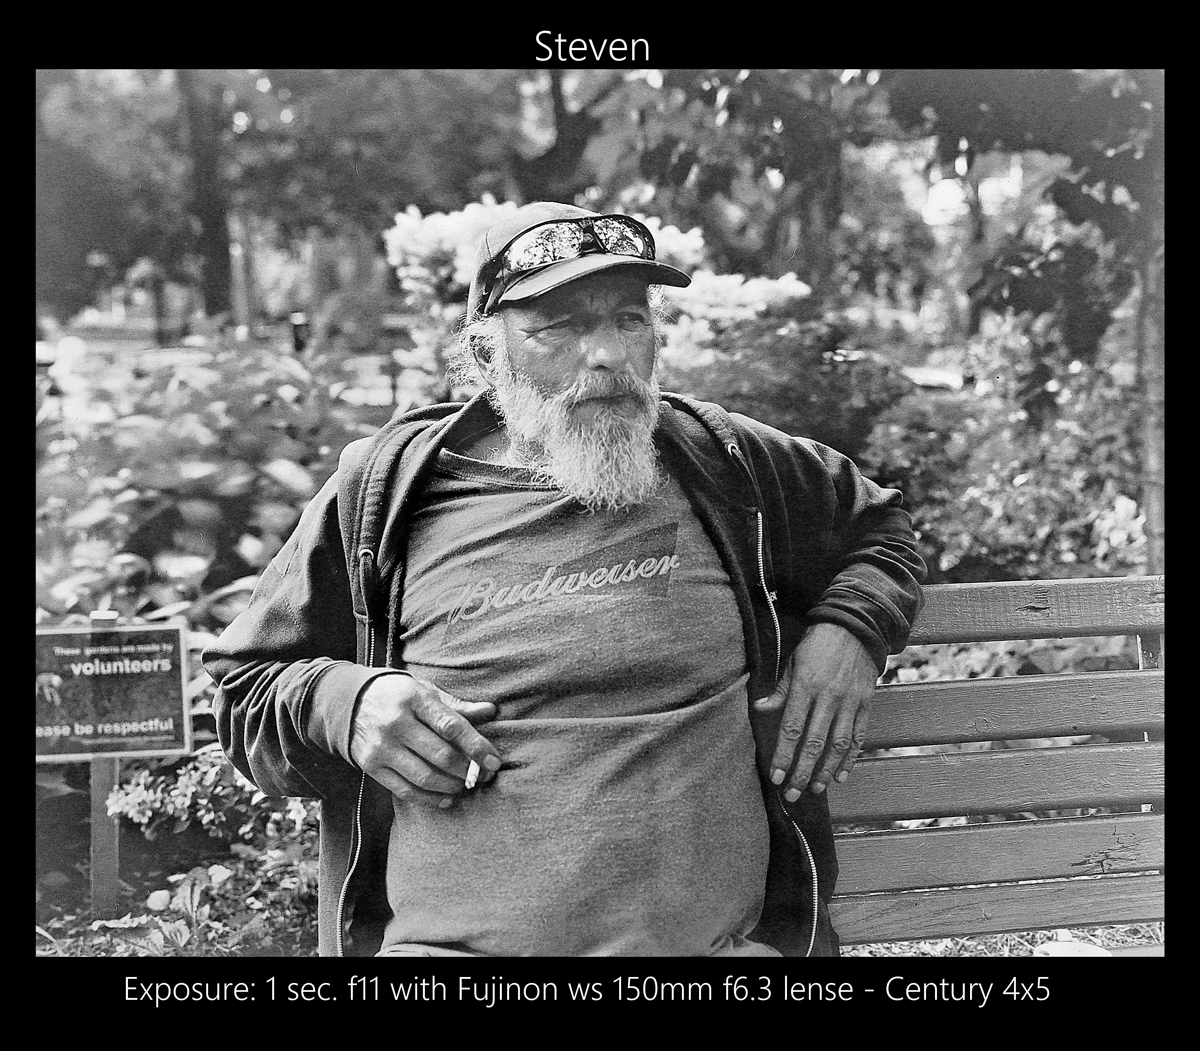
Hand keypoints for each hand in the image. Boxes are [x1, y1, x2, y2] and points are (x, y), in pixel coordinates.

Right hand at [351, 674, 500, 806]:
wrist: (348, 702)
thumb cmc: (397, 695)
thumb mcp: (425, 690)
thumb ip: (457, 706)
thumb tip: (490, 711)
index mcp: (413, 698)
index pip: (451, 726)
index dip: (476, 746)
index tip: (494, 761)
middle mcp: (396, 723)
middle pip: (440, 755)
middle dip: (467, 771)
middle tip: (484, 777)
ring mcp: (381, 747)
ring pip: (424, 777)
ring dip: (451, 787)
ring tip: (465, 786)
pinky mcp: (371, 766)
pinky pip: (405, 790)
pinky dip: (429, 799)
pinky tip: (446, 798)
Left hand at [753, 623, 877, 800]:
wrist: (855, 627)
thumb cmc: (817, 645)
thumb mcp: (792, 662)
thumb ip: (780, 691)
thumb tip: (759, 710)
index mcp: (805, 685)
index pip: (791, 728)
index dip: (783, 755)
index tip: (775, 777)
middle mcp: (828, 696)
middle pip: (814, 742)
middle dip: (802, 772)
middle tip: (792, 794)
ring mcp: (850, 701)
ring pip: (837, 744)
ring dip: (825, 770)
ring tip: (814, 789)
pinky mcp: (866, 703)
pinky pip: (859, 736)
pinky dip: (850, 758)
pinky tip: (840, 775)